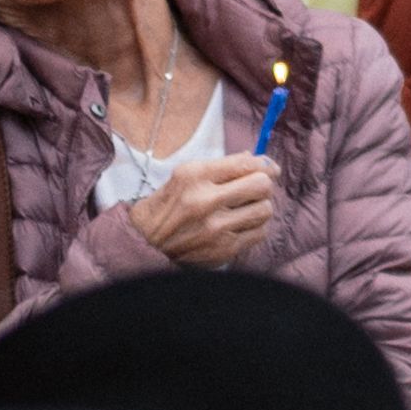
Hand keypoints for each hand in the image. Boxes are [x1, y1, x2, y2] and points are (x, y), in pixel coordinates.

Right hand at [129, 154, 281, 268]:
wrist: (144, 244)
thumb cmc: (166, 206)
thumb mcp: (185, 175)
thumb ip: (222, 166)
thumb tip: (257, 159)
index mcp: (195, 176)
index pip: (246, 163)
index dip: (264, 164)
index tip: (266, 168)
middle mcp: (206, 201)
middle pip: (262, 186)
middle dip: (264, 184)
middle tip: (256, 188)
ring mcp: (215, 229)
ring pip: (264, 210)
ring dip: (260, 207)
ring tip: (248, 207)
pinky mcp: (222, 250)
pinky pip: (259, 233)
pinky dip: (256, 227)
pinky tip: (242, 225)